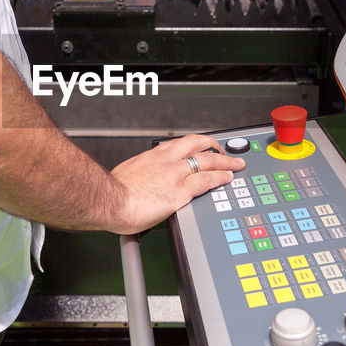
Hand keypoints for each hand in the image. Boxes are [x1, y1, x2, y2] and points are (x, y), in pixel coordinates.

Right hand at [109, 134, 245, 234]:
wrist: (110, 201)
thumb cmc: (112, 193)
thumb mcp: (126, 175)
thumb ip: (139, 176)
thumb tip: (138, 185)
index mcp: (152, 156)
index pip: (178, 145)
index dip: (193, 145)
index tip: (198, 147)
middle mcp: (166, 160)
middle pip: (197, 144)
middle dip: (213, 146)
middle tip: (222, 150)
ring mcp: (175, 174)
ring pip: (207, 161)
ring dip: (225, 161)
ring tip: (235, 164)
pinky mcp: (181, 190)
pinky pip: (207, 180)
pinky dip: (220, 177)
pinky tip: (228, 178)